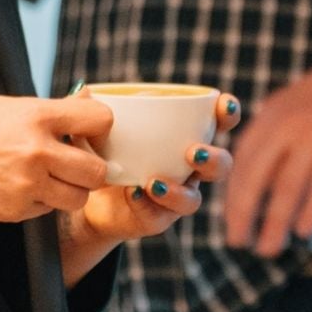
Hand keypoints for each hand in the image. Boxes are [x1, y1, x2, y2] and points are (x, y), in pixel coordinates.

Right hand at [0, 89, 117, 220]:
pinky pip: (48, 210)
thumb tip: (87, 101)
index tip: (91, 132)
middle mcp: (36, 151)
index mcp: (35, 116)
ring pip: (78, 198)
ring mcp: (27, 185)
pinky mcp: (15, 210)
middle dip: (91, 168)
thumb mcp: (5, 106)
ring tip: (49, 178)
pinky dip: (42, 202)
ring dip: (71, 190)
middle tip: (76, 163)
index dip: (100, 127)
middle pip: (97, 171)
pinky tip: (20, 187)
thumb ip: (49, 109)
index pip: (100, 119)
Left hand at [74, 95, 240, 247]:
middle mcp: (189, 167)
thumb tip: (86, 91)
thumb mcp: (95, 126)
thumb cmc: (100, 148)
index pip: (218, 122)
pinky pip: (161, 217)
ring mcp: (176, 195)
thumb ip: (94, 108)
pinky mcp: (157, 219)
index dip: (228, 113)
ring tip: (155, 183)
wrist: (84, 192)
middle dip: (214, 159)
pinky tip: (133, 194)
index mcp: (185, 135)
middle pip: (222, 165)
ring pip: (194, 199)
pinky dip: (148, 206)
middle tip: (193, 153)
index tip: (222, 105)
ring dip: (180, 192)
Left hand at [223, 58, 311, 256]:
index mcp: (271, 116)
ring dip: (275, 223)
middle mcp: (287, 124)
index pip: (242, 162)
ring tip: (268, 248)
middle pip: (257, 177)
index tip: (230, 222)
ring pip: (287, 186)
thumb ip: (276, 138)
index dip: (232, 196)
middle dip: (243, 214)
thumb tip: (257, 185)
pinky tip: (304, 231)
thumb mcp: (295, 107)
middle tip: (237, 243)